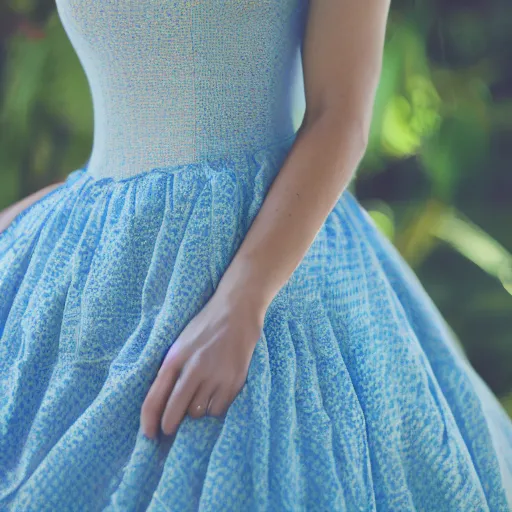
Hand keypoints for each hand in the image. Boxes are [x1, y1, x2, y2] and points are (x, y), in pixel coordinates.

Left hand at [140, 288, 264, 438]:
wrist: (237, 310)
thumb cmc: (204, 326)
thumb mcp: (180, 343)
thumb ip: (171, 370)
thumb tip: (162, 404)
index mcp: (174, 358)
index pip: (154, 399)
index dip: (149, 422)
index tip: (150, 435)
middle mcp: (194, 368)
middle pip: (175, 412)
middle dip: (170, 425)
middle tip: (170, 429)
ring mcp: (216, 375)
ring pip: (198, 413)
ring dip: (196, 411)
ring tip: (199, 397)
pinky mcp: (234, 380)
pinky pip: (218, 409)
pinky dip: (214, 407)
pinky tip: (215, 393)